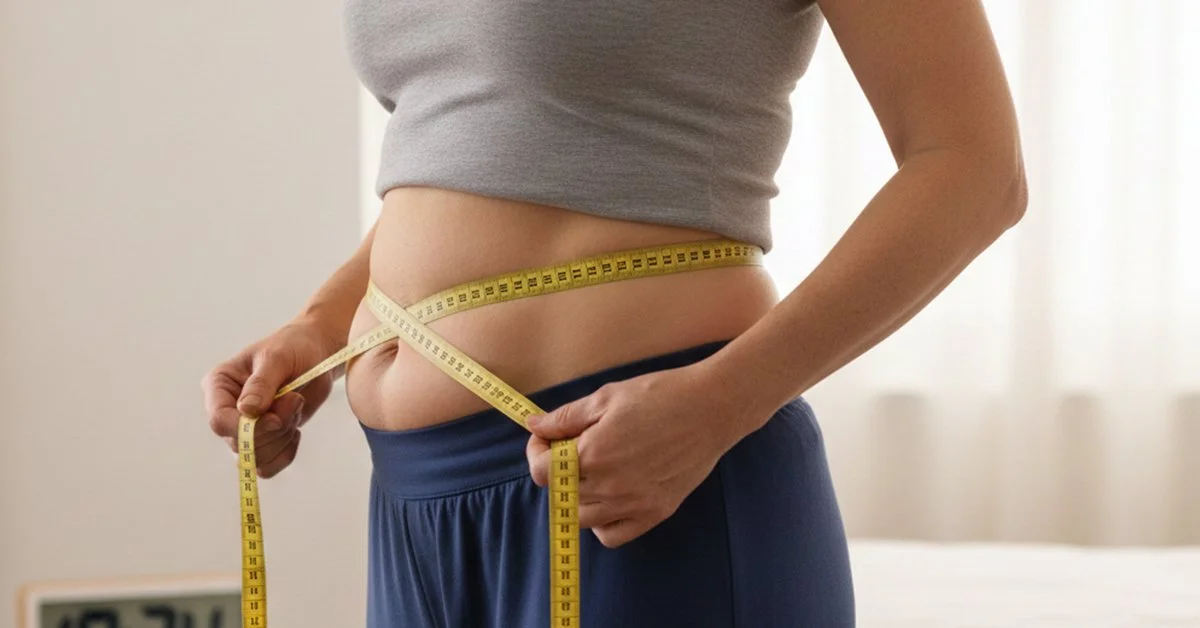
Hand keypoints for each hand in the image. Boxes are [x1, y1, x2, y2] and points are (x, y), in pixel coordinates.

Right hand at [201, 318, 340, 477]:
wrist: (316, 355)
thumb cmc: (293, 348)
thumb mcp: (277, 358)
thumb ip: (262, 384)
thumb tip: (247, 411)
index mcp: (219, 385)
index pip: (219, 420)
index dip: (247, 427)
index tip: (276, 418)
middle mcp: (226, 409)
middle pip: (239, 443)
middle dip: (274, 429)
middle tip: (296, 400)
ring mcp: (245, 428)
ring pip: (255, 458)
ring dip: (282, 439)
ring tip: (296, 407)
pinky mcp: (264, 440)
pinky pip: (268, 466)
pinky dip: (286, 453)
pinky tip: (295, 430)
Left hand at [525, 361, 752, 547]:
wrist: (712, 408)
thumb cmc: (660, 395)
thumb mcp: (607, 397)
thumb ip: (566, 417)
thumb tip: (534, 426)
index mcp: (593, 454)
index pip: (541, 471)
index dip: (536, 451)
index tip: (546, 438)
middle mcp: (610, 486)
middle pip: (559, 494)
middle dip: (555, 469)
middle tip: (571, 447)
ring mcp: (633, 504)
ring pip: (582, 519)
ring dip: (575, 497)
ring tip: (590, 472)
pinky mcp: (655, 513)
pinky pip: (612, 536)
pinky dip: (601, 523)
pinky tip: (608, 498)